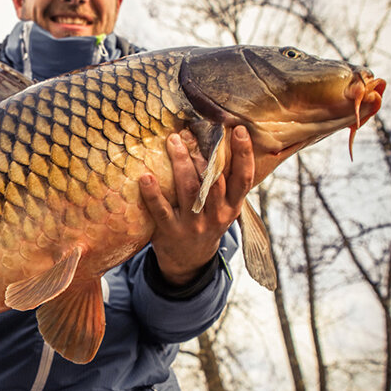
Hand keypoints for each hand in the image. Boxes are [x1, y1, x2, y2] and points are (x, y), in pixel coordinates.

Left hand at [140, 126, 253, 285]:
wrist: (189, 260)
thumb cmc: (206, 221)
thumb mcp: (223, 206)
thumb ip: (224, 181)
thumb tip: (218, 139)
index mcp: (232, 206)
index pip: (244, 178)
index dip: (244, 154)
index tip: (238, 130)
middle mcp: (216, 215)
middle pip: (214, 180)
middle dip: (205, 154)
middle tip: (192, 131)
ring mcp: (193, 224)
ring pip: (190, 189)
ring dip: (181, 163)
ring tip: (173, 141)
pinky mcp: (170, 230)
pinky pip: (161, 210)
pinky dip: (153, 194)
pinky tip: (145, 177)